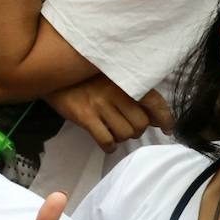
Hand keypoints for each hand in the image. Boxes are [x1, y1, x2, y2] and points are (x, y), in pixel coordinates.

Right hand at [46, 75, 173, 153]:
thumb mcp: (111, 78)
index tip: (167, 129)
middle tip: (128, 127)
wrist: (51, 74)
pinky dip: (110, 146)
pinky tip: (107, 143)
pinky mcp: (84, 116)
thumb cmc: (85, 77)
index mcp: (124, 79)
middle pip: (141, 123)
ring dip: (122, 137)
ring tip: (114, 132)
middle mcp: (115, 91)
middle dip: (137, 130)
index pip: (155, 102)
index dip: (165, 119)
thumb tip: (158, 119)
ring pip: (125, 133)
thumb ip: (133, 93)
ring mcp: (99, 104)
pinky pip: (106, 140)